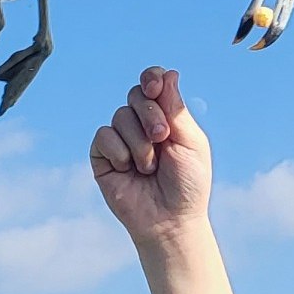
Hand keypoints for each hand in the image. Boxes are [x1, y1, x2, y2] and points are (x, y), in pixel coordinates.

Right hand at [90, 66, 211, 242]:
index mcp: (166, 117)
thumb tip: (169, 73)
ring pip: (120, 115)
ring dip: (139, 142)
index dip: (151, 79)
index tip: (155, 87)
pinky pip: (104, 135)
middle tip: (161, 138)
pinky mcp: (103, 156)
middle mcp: (142, 124)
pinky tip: (129, 170)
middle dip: (150, 114)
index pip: (154, 83)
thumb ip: (176, 108)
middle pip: (136, 94)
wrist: (170, 220)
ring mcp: (122, 139)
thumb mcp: (190, 142)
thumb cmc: (187, 184)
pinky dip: (119, 151)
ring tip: (149, 167)